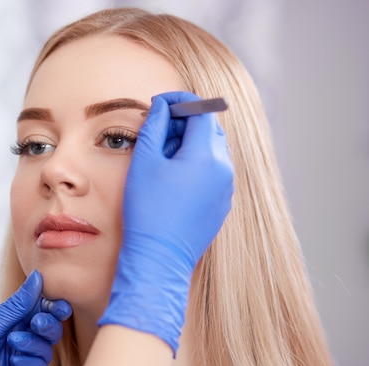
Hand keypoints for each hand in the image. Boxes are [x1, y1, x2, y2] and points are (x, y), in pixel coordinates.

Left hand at [0, 270, 71, 365]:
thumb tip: (37, 277)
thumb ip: (16, 305)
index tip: (60, 304)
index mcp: (11, 325)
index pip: (40, 312)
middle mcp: (20, 344)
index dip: (53, 307)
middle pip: (49, 331)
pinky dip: (33, 364)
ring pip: (47, 351)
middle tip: (37, 322)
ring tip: (12, 341)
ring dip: (34, 343)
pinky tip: (16, 360)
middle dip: (48, 324)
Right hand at [98, 91, 233, 354]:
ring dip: (190, 144)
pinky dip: (196, 165)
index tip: (159, 103)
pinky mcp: (221, 205)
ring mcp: (226, 190)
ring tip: (163, 156)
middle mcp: (224, 170)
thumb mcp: (145, 162)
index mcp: (207, 156)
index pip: (200, 111)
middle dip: (185, 122)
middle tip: (158, 129)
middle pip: (209, 130)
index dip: (179, 101)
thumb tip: (162, 107)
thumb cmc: (147, 210)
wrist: (158, 259)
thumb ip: (155, 127)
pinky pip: (213, 173)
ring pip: (212, 151)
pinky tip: (172, 179)